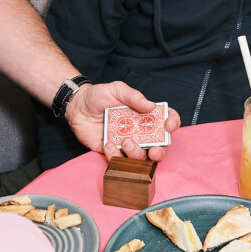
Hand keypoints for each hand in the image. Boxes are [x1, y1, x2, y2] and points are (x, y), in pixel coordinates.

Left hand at [65, 81, 181, 162]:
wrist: (77, 106)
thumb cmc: (99, 96)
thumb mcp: (117, 89)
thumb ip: (134, 97)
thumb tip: (152, 106)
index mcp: (145, 115)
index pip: (167, 120)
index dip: (173, 123)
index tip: (168, 125)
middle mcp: (140, 132)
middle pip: (159, 147)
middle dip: (160, 152)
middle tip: (154, 150)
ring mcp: (127, 143)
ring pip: (141, 158)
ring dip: (137, 154)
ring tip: (126, 141)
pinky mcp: (113, 152)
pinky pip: (119, 161)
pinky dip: (116, 156)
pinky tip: (108, 144)